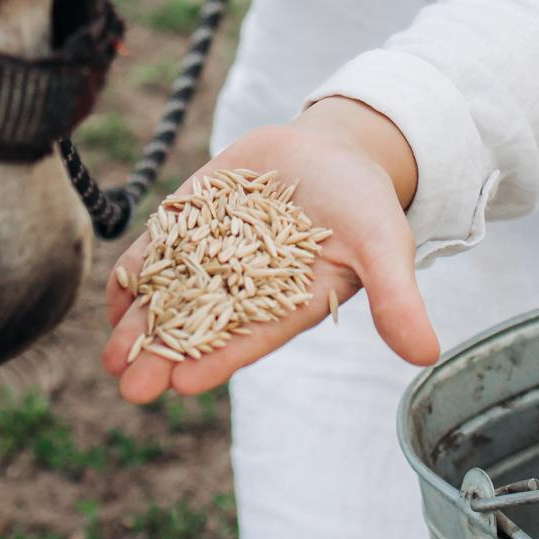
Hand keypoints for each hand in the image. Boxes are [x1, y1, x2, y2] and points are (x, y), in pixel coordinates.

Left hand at [100, 98, 436, 403]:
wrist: (334, 151)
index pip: (252, 338)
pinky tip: (115, 295)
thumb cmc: (365, 205)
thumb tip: (427, 354)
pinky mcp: (192, 221)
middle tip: (132, 387)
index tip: (185, 383)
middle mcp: (246, 289)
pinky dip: (138, 273)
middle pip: (200, 328)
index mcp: (290, 304)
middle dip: (164, 357)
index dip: (220, 360)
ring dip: (140, 326)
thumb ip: (398, 297)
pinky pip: (159, 252)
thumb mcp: (386, 246)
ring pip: (170, 296)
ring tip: (111, 356)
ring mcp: (213, 255)